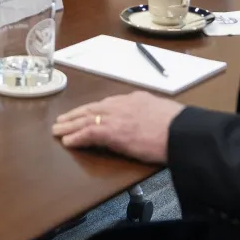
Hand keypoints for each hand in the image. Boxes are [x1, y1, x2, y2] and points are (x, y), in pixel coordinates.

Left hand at [52, 91, 185, 164]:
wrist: (182, 132)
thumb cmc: (179, 126)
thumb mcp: (162, 113)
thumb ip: (149, 113)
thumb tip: (147, 119)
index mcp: (134, 99)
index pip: (107, 103)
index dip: (92, 109)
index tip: (84, 114)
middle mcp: (122, 104)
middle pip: (92, 108)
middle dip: (75, 115)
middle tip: (62, 120)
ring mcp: (116, 117)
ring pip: (86, 119)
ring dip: (70, 125)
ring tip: (58, 130)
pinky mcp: (113, 131)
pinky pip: (89, 132)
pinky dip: (77, 136)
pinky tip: (67, 141)